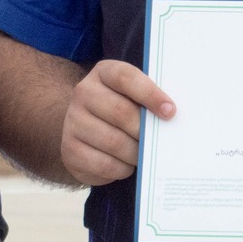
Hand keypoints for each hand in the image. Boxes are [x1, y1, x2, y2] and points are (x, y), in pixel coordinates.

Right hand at [61, 60, 174, 185]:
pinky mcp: (70, 150)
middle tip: (158, 141)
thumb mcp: (132, 96)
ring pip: (114, 142)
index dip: (150, 94)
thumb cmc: (121, 111)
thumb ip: (149, 100)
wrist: (85, 133)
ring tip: (144, 154)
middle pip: (121, 112)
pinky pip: (104, 164)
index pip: (125, 78)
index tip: (170, 112)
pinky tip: (127, 164)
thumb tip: (172, 115)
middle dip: (145, 130)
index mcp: (103, 73)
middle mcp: (83, 93)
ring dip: (136, 152)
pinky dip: (123, 168)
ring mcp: (73, 122)